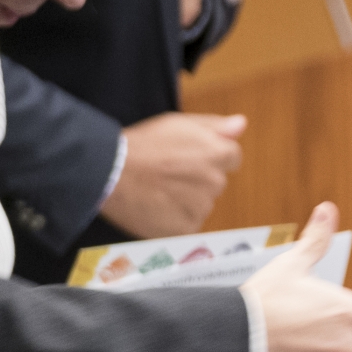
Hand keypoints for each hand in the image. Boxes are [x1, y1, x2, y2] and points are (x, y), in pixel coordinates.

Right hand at [97, 112, 246, 238]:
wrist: (111, 173)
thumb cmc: (142, 145)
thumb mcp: (178, 123)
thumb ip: (214, 126)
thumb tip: (241, 124)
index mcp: (218, 153)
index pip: (231, 158)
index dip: (208, 156)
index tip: (187, 158)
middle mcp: (214, 181)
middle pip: (215, 182)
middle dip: (198, 179)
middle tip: (168, 174)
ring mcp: (201, 207)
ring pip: (201, 205)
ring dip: (186, 201)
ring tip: (159, 190)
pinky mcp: (186, 228)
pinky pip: (188, 224)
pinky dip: (175, 220)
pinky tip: (157, 207)